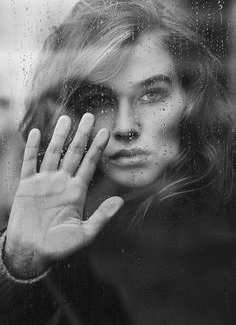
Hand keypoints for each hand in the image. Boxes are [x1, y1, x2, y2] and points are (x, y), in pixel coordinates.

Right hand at [5, 114, 122, 276]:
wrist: (32, 252)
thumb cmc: (59, 245)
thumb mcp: (85, 233)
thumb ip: (102, 216)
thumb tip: (120, 201)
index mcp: (77, 191)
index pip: (90, 164)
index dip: (97, 148)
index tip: (105, 132)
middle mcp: (62, 182)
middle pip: (74, 153)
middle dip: (82, 135)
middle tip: (89, 116)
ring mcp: (44, 181)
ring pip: (53, 152)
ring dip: (59, 136)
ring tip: (65, 118)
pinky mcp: (26, 185)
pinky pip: (29, 162)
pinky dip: (31, 147)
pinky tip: (36, 133)